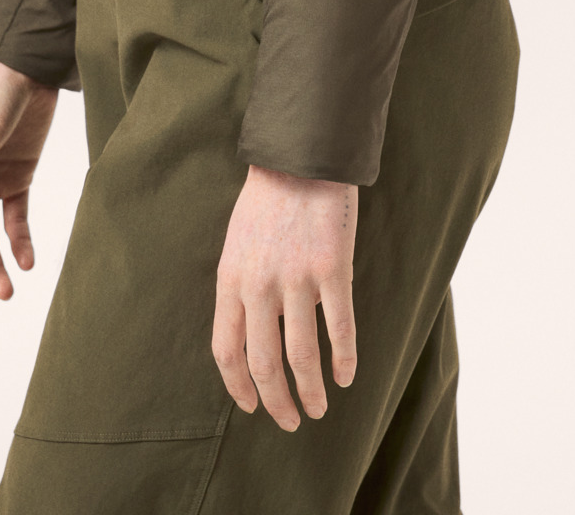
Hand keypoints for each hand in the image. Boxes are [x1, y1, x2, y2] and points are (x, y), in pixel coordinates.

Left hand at [212, 165, 357, 429]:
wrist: (301, 154)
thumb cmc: (269, 196)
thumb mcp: (238, 242)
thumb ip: (243, 287)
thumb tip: (257, 333)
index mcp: (231, 280)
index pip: (226, 352)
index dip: (239, 387)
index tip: (253, 406)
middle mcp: (259, 285)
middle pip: (264, 363)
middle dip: (277, 401)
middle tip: (292, 420)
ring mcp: (296, 278)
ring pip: (301, 355)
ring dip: (312, 390)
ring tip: (321, 408)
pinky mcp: (332, 268)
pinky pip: (339, 327)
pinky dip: (344, 358)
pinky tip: (348, 375)